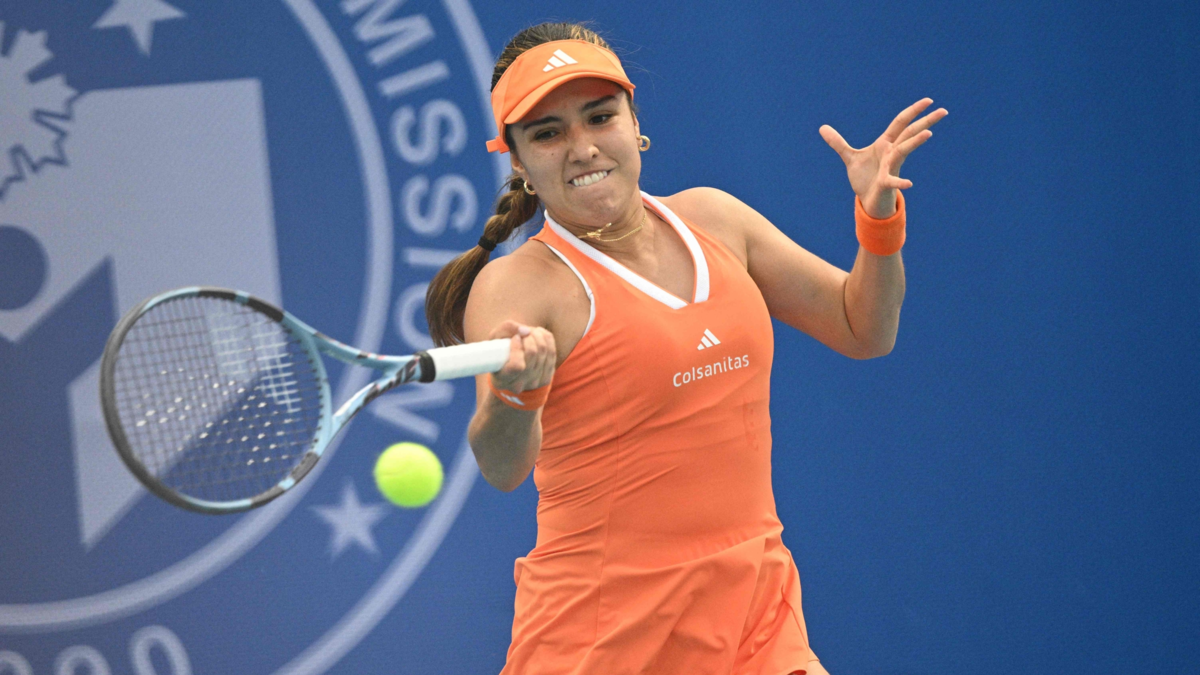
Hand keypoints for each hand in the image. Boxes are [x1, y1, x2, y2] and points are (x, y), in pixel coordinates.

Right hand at [487, 320, 555, 392]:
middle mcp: (518, 385)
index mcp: (501, 380)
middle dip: (529, 337)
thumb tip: (526, 330)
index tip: (515, 338)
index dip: (517, 348)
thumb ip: (506, 329)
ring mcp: (534, 383)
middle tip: (524, 332)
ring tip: (530, 332)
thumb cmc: (500, 351)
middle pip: (532, 354)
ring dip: (538, 335)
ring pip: (544, 352)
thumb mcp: (495, 338)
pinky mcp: (546, 378)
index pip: (517, 366)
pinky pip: (552, 353)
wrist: (512, 367)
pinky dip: (547, 339)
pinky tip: (539, 334)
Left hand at [820, 98, 946, 218]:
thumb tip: (822, 128)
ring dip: (915, 142)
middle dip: (926, 121)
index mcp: (885, 144)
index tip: (928, 100)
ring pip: (904, 151)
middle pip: (910, 133)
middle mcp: (892, 153)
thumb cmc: (864, 178)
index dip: (913, 111)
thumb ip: (838, 143)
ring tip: (928, 132)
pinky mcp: (885, 183)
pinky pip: (893, 181)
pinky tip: (909, 184)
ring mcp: (891, 167)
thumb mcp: (849, 157)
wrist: (867, 201)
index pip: (901, 123)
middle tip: (944, 111)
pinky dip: (900, 182)